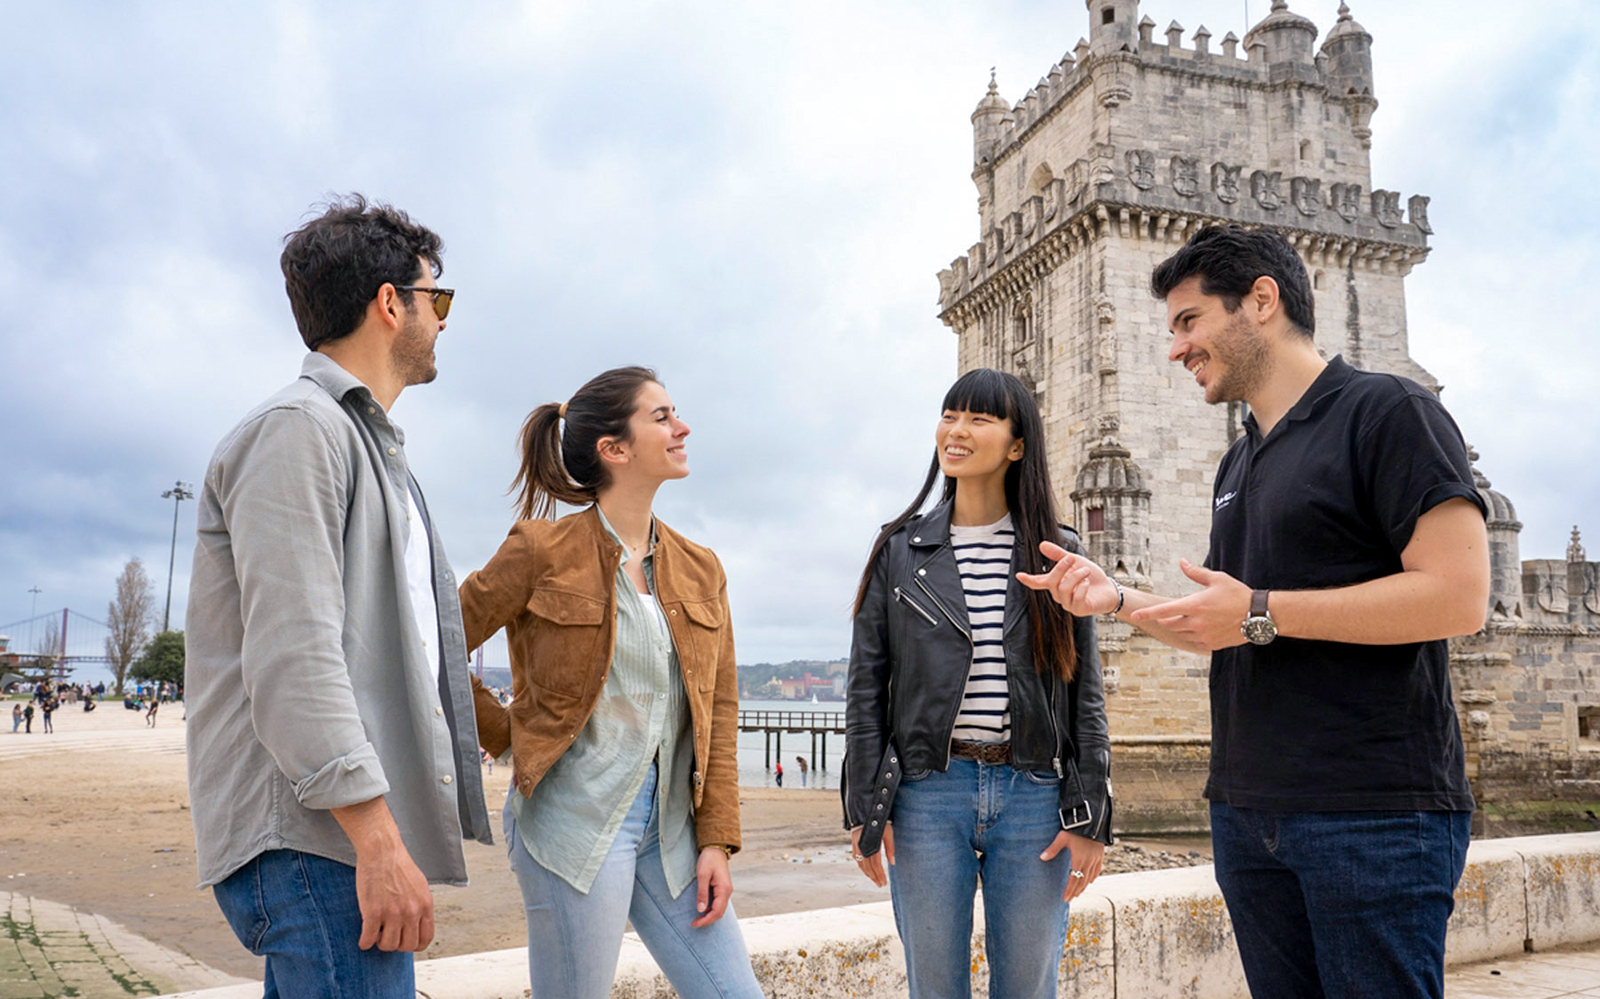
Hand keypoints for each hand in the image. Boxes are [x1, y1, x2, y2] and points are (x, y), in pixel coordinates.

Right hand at [353, 843, 434, 951]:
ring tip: (376, 933)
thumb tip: (418, 925)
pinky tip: (364, 937)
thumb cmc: (398, 865)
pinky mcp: (372, 912)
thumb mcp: (420, 886)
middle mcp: (411, 912)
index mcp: (425, 905)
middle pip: (407, 946)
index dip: (414, 944)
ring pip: (387, 946)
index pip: (425, 939)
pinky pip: (368, 940)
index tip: (404, 940)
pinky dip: (364, 942)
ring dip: (380, 943)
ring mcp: (392, 913)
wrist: (381, 850)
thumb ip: (420, 906)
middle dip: (396, 944)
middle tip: (387, 935)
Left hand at [692, 846, 733, 927]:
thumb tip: (700, 909)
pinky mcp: (722, 888)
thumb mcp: (702, 876)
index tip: (694, 923)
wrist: (715, 848)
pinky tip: (703, 909)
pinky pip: (718, 903)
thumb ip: (702, 893)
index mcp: (724, 890)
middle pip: (719, 913)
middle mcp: (727, 892)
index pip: (716, 912)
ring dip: (709, 916)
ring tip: (697, 918)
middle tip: (694, 923)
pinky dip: (711, 910)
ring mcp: (726, 890)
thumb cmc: (708, 860)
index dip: (705, 920)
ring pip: (719, 909)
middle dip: (707, 920)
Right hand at [850, 823, 893, 887]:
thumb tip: (893, 863)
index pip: (876, 865)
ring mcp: (856, 845)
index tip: (884, 883)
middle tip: (880, 884)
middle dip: (874, 877)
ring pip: (860, 864)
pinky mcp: (853, 843)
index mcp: (872, 845)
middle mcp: (862, 847)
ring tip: (874, 879)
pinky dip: (861, 866)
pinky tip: (866, 869)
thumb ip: (890, 848)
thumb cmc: (880, 821)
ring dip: (867, 873)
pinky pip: (856, 858)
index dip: (880, 875)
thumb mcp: (888, 833)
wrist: (866, 810)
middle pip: (867, 867)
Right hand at [1017, 541, 1120, 616]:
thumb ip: (1059, 555)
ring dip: (1076, 577)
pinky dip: (1083, 587)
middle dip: (1060, 568)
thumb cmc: (1091, 576)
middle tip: (1071, 559)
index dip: (1028, 579)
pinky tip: (1088, 583)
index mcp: (1056, 583)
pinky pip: (1076, 598)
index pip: (1039, 583)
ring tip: (1086, 571)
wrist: (1110, 589)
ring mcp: (1068, 604)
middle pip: (1051, 582)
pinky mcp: (1079, 610)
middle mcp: (1059, 595)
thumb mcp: (1075, 561)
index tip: (1018, 575)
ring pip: (1063, 589)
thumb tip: (1042, 545)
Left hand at [1041, 831, 1104, 902]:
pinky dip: (1093, 877)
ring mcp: (1095, 859)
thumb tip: (1042, 858)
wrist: (1093, 820)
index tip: (1065, 898)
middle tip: (1070, 899)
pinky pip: (1097, 870)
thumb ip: (1053, 849)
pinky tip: (1090, 881)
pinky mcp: (1100, 855)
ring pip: (1090, 877)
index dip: (1069, 890)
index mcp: (1079, 859)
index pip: (1074, 879)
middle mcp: (1089, 861)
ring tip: (1078, 893)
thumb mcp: (1062, 837)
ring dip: (1083, 886)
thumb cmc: (1075, 828)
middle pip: (1082, 881)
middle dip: (1075, 891)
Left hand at [1127, 559, 1250, 650]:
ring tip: (1190, 618)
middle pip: (1170, 624)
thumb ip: (1196, 572)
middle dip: (1166, 618)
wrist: (1259, 614)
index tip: (1136, 616)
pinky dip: (1193, 636)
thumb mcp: (1217, 579)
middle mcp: (1197, 622)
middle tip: (1170, 613)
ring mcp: (1204, 635)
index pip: (1165, 610)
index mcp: (1195, 605)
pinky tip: (1202, 628)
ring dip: (1180, 627)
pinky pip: (1195, 642)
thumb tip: (1182, 562)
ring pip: (1182, 634)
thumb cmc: (1237, 594)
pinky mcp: (1212, 645)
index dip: (1148, 614)